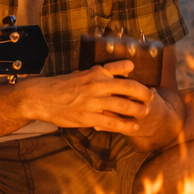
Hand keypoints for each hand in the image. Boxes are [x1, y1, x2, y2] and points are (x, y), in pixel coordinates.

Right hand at [19, 63, 153, 133]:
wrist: (41, 97)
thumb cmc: (63, 86)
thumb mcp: (83, 73)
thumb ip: (106, 71)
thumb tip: (128, 66)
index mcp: (96, 73)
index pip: (120, 70)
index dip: (135, 77)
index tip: (148, 83)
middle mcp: (96, 85)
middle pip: (127, 88)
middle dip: (143, 93)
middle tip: (152, 97)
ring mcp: (92, 102)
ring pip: (122, 105)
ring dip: (137, 110)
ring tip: (146, 112)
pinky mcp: (87, 117)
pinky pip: (111, 122)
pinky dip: (125, 125)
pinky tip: (133, 127)